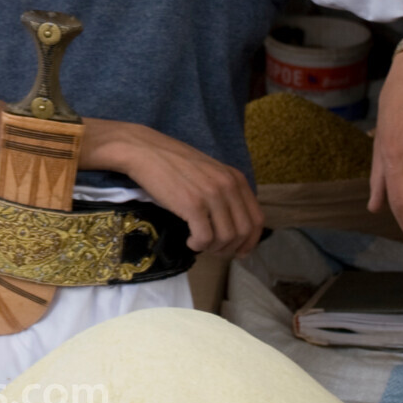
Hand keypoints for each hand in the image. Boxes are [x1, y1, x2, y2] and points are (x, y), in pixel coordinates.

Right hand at [88, 119, 263, 257]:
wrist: (145, 151)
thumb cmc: (173, 162)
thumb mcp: (209, 172)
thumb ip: (225, 191)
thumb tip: (232, 223)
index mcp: (236, 178)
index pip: (257, 219)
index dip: (251, 241)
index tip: (239, 251)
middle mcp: (228, 186)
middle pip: (244, 232)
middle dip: (231, 248)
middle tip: (215, 250)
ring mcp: (211, 195)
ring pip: (226, 238)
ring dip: (213, 248)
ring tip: (200, 244)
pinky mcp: (192, 205)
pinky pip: (205, 238)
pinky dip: (198, 246)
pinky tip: (190, 241)